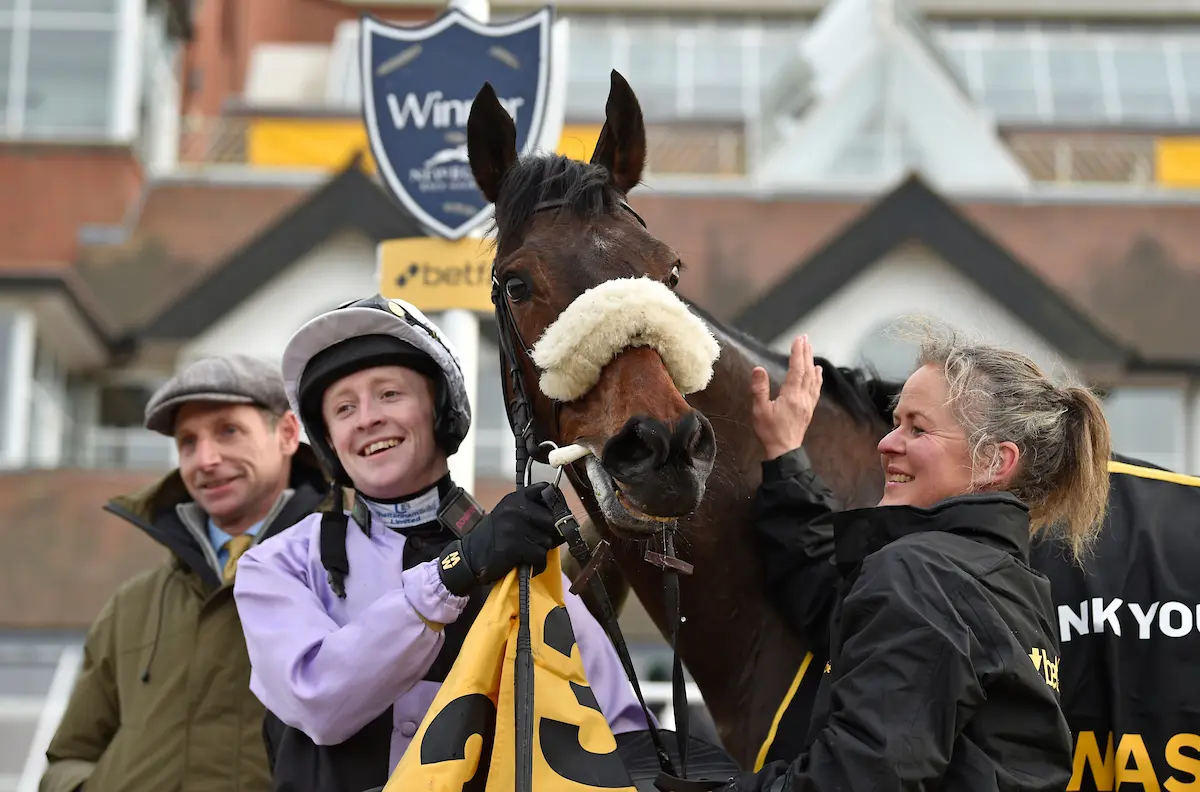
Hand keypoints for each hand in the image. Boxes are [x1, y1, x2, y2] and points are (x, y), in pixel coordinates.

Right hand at [438, 484, 563, 594]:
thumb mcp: (509, 514)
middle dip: (550, 535)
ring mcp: (513, 527)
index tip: (557, 515)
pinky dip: (537, 565)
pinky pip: (540, 557)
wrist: (470, 556)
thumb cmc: (495, 537)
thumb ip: (531, 511)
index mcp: (515, 497)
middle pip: (553, 520)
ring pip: (547, 541)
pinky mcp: (513, 547)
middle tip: (538, 542)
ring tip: (527, 554)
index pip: (547, 489)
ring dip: (541, 551)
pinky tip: (527, 564)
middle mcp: (515, 508)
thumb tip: (564, 520)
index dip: (557, 503)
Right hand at [750, 335, 822, 460]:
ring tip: (811, 350)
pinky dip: (817, 378)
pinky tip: (818, 373)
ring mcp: (808, 403)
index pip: (796, 369)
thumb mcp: (759, 410)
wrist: (784, 451)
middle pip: (806, 371)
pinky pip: (816, 389)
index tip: (798, 339)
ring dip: (812, 362)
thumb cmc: (769, 431)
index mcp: (791, 396)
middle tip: (805, 338)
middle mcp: (803, 397)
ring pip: (813, 379)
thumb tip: (758, 369)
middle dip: (806, 353)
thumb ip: (759, 389)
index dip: (797, 353)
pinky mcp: (809, 410)